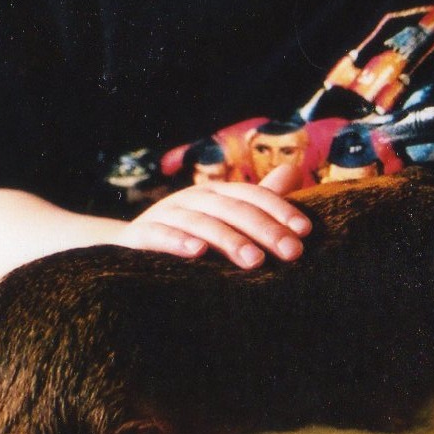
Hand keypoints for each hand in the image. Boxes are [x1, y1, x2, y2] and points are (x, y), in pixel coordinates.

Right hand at [118, 162, 313, 267]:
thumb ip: (258, 201)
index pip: (253, 196)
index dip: (280, 210)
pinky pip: (159, 235)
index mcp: (216, 194)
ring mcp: (166, 215)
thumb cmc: (188, 232)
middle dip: (265, 230)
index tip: (305, 231)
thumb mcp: (223, 216)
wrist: (128, 245)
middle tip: (292, 253)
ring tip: (255, 261)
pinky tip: (197, 253)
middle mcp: (193, 199)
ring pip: (202, 223)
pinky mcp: (140, 235)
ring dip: (230, 241)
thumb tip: (293, 172)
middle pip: (234, 209)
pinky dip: (177, 242)